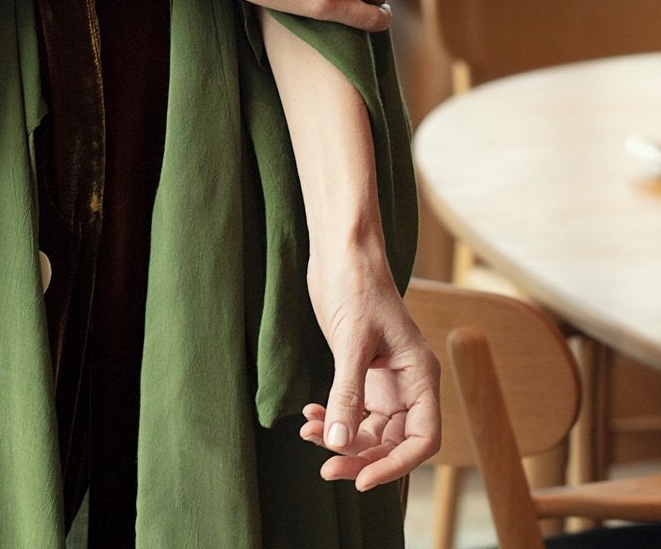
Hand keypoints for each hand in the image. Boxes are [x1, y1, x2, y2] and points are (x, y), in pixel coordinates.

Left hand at [298, 252, 440, 490]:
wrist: (341, 251)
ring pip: (369, 431)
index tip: (362, 478)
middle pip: (393, 442)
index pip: (423, 439)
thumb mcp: (352, 341)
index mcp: (421, 376)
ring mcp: (385, 382)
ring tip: (308, 434)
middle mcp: (408, 384)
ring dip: (340, 438)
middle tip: (326, 468)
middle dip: (360, 456)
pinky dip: (332, 418)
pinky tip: (310, 417)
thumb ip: (347, 394)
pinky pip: (352, 412)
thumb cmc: (357, 285)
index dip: (396, 466)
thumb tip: (336, 443)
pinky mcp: (362, 374)